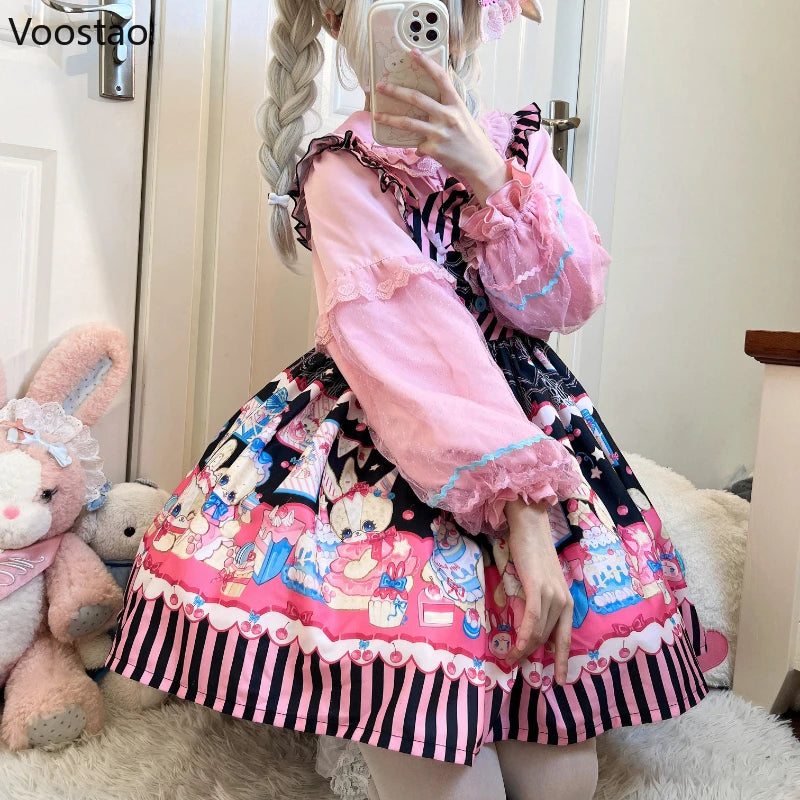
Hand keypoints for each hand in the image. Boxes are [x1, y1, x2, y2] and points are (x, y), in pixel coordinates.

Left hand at [374, 48, 507, 204]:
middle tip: (380, 86)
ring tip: (376, 115)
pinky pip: (417, 145)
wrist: (480, 163)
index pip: (440, 78)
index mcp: (455, 104)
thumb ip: (446, 108)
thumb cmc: (470, 139)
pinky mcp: (434, 149)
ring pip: (408, 122)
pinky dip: (417, 147)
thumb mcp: (462, 117)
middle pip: (416, 98)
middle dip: (395, 91)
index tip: (412, 52)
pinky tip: (421, 150)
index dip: (426, 63)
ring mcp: (439, 132)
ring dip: (389, 118)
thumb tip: (425, 104)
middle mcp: (447, 115)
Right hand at [504, 497, 572, 684]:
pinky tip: (516, 646)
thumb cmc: (532, 553)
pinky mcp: (538, 588)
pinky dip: (523, 635)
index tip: (558, 681)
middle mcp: (563, 601)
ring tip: (511, 657)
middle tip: (515, 663)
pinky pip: (531, 620)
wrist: (530, 528)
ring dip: (524, 648)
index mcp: (567, 602)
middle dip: (532, 655)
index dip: (562, 661)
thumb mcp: (540, 583)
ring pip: (538, 632)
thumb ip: (539, 604)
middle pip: (547, 638)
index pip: (565, 638)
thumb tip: (527, 626)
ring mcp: (552, 595)